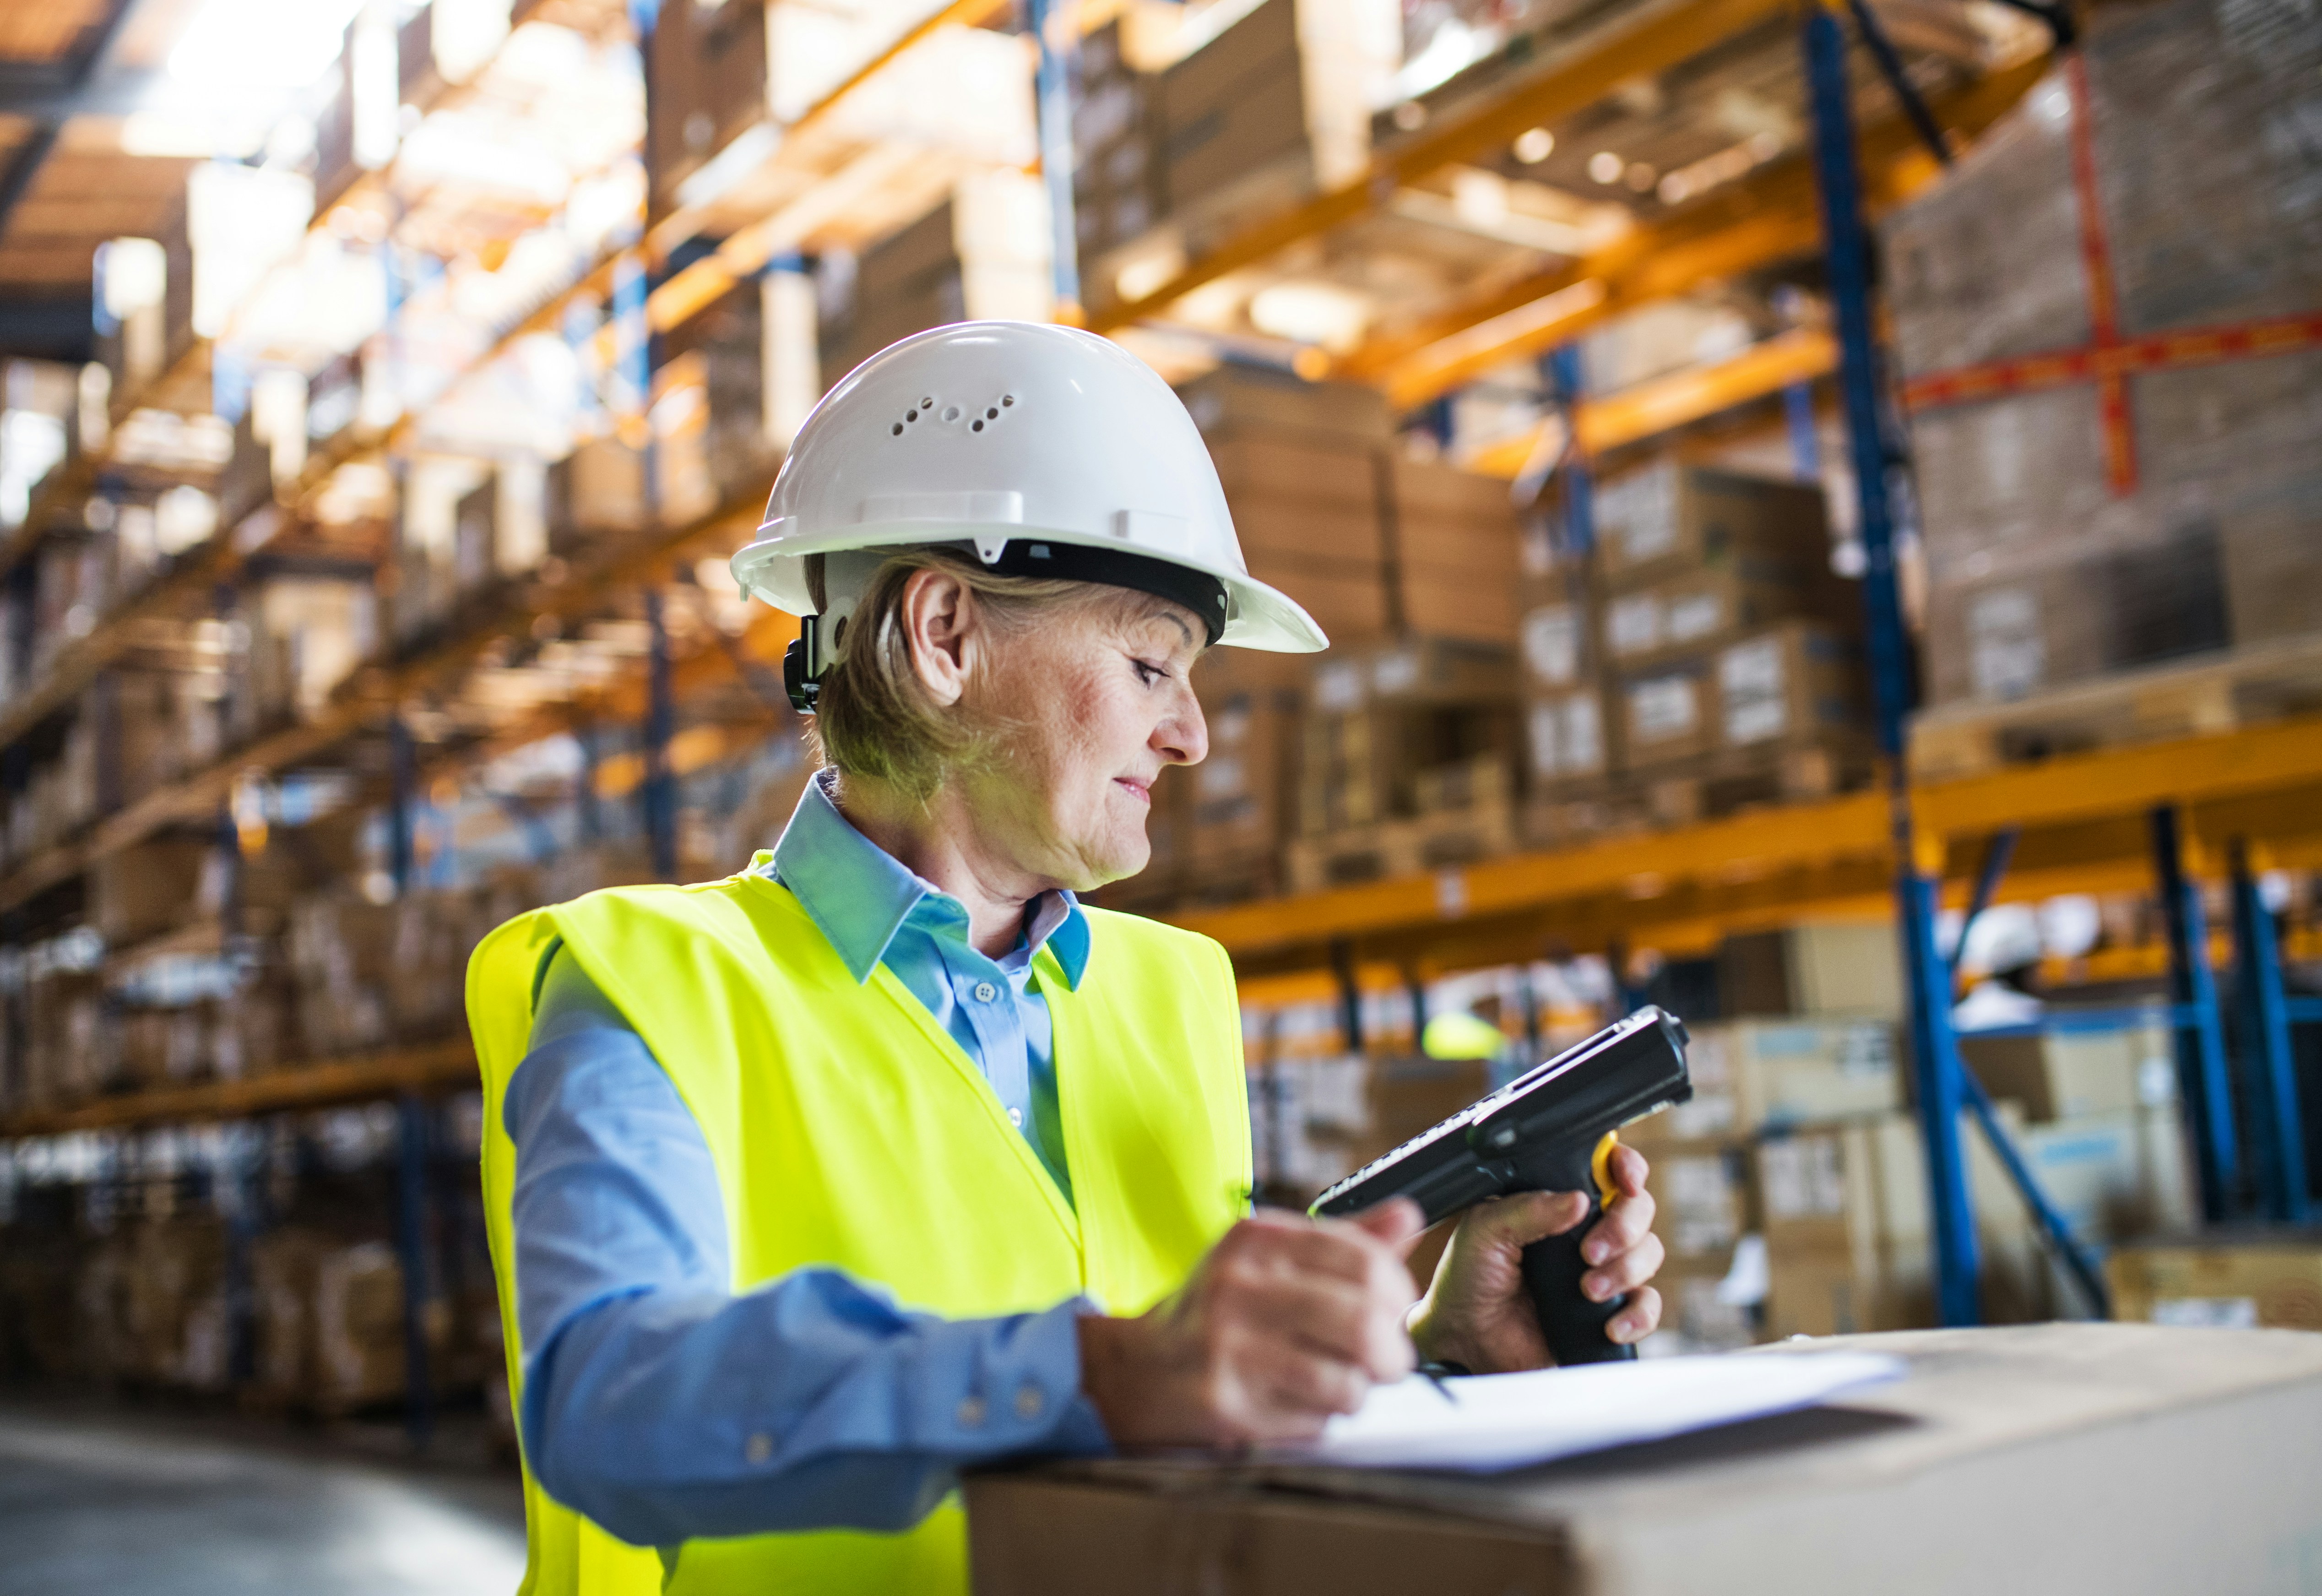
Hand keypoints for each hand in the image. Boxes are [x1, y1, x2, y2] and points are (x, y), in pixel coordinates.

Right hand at [1077, 1200, 1423, 1447]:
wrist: (1137, 1369)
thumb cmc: (1217, 1311)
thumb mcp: (1269, 1258)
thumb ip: (1344, 1241)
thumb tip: (1408, 1216)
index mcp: (1256, 1237)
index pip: (1366, 1261)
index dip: (1398, 1293)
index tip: (1395, 1310)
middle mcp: (1239, 1284)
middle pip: (1365, 1323)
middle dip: (1393, 1353)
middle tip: (1388, 1361)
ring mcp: (1228, 1346)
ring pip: (1346, 1382)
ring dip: (1357, 1392)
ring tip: (1340, 1385)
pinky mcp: (1225, 1404)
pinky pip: (1312, 1422)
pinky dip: (1320, 1420)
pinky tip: (1295, 1405)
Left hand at [1408, 1142, 1663, 1372]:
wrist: (1467, 1340)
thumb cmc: (1469, 1277)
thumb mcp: (1485, 1230)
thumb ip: (1529, 1209)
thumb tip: (1577, 1200)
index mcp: (1556, 1200)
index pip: (1606, 1169)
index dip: (1626, 1168)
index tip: (1626, 1181)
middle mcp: (1585, 1230)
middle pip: (1638, 1208)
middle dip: (1624, 1226)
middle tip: (1590, 1251)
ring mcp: (1601, 1269)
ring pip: (1648, 1253)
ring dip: (1626, 1269)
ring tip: (1587, 1289)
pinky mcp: (1609, 1310)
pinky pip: (1646, 1305)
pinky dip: (1639, 1314)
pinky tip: (1611, 1324)